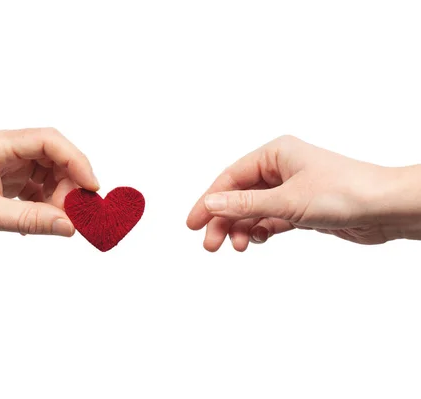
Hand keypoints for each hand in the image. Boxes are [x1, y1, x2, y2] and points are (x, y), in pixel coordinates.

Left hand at [0, 128, 98, 239]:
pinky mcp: (2, 180)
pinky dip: (44, 203)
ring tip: (59, 221)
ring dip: (59, 196)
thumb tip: (69, 226)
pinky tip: (42, 222)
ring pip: (47, 172)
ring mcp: (4, 164)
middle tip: (75, 214)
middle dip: (69, 183)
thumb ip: (29, 219)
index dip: (76, 161)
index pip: (48, 141)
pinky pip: (34, 187)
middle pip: (53, 156)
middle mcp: (3, 150)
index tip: (91, 189)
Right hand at [187, 135, 420, 251]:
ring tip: (238, 246)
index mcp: (275, 154)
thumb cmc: (346, 192)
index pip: (230, 178)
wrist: (388, 209)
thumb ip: (245, 205)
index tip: (192, 223)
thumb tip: (209, 205)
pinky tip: (257, 240)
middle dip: (224, 220)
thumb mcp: (287, 201)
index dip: (209, 201)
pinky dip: (261, 230)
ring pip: (253, 209)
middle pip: (239, 195)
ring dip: (243, 228)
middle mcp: (281, 168)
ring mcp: (291, 188)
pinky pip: (270, 218)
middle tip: (211, 244)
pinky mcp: (300, 207)